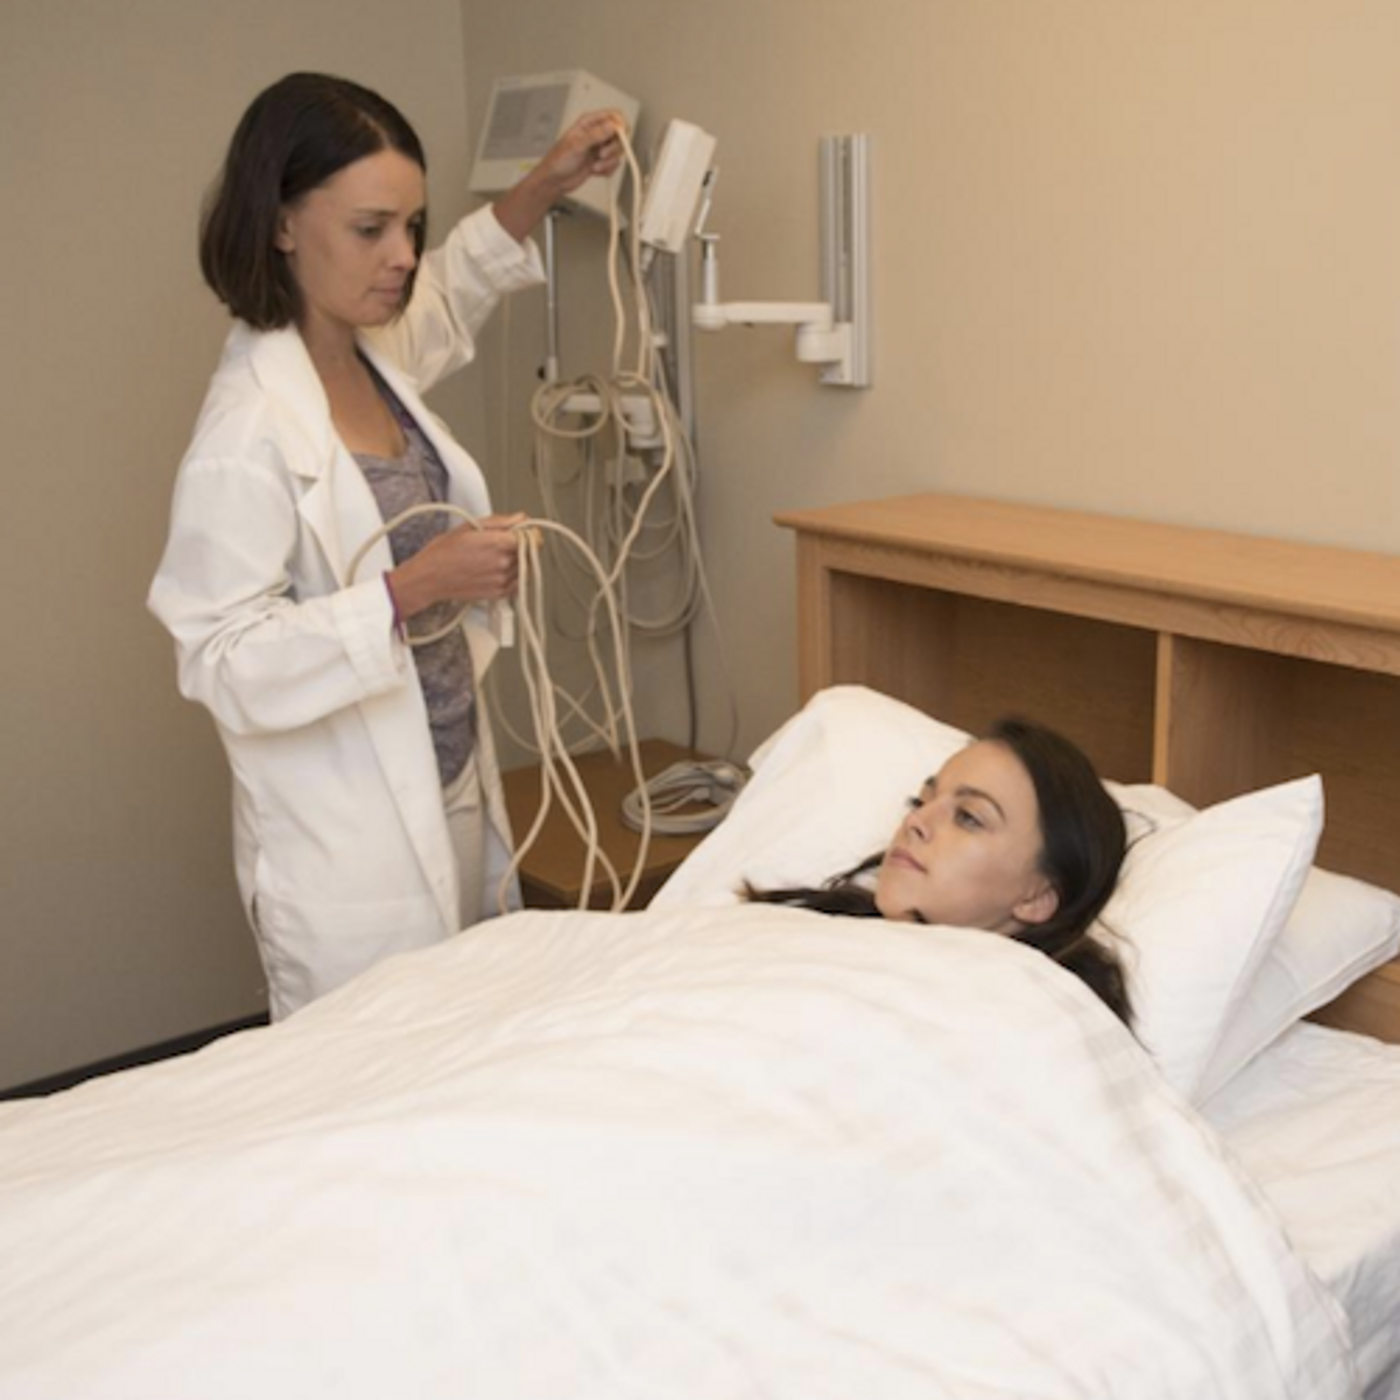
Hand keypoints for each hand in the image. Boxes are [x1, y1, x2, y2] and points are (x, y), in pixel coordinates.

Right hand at [389, 515, 523, 619]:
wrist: (429, 578)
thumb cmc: (443, 552)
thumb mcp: (469, 526)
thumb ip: (500, 521)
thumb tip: (520, 518)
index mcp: (497, 543)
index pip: (532, 538)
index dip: (530, 533)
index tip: (525, 532)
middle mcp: (503, 563)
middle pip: (529, 552)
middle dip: (522, 546)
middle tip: (505, 542)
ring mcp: (502, 580)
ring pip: (525, 567)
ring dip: (518, 561)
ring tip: (497, 556)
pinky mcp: (499, 594)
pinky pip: (518, 583)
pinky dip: (513, 576)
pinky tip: (497, 569)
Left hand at [534, 110, 626, 196]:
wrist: (555, 180)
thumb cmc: (558, 161)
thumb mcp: (577, 145)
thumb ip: (596, 135)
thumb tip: (612, 126)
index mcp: (589, 123)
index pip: (614, 116)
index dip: (620, 125)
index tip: (618, 136)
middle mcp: (596, 133)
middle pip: (620, 135)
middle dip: (613, 148)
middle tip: (601, 154)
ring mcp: (599, 147)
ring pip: (618, 151)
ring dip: (608, 162)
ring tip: (594, 165)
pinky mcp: (601, 161)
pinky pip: (614, 164)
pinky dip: (607, 170)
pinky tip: (595, 171)